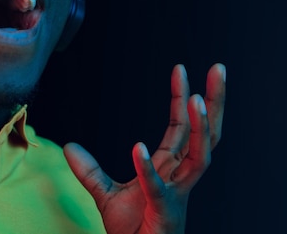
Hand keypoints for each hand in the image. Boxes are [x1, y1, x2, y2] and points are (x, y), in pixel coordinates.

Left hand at [64, 63, 225, 233]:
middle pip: (206, 133)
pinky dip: (147, 168)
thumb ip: (89, 170)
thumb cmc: (132, 231)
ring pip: (199, 156)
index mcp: (170, 167)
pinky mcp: (162, 212)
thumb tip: (68, 146)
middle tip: (218, 68)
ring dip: (198, 128)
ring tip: (195, 99)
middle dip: (214, 101)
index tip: (181, 69)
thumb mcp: (105, 194)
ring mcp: (176, 194)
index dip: (182, 97)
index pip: (181, 126)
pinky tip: (137, 148)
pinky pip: (157, 187)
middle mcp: (180, 176)